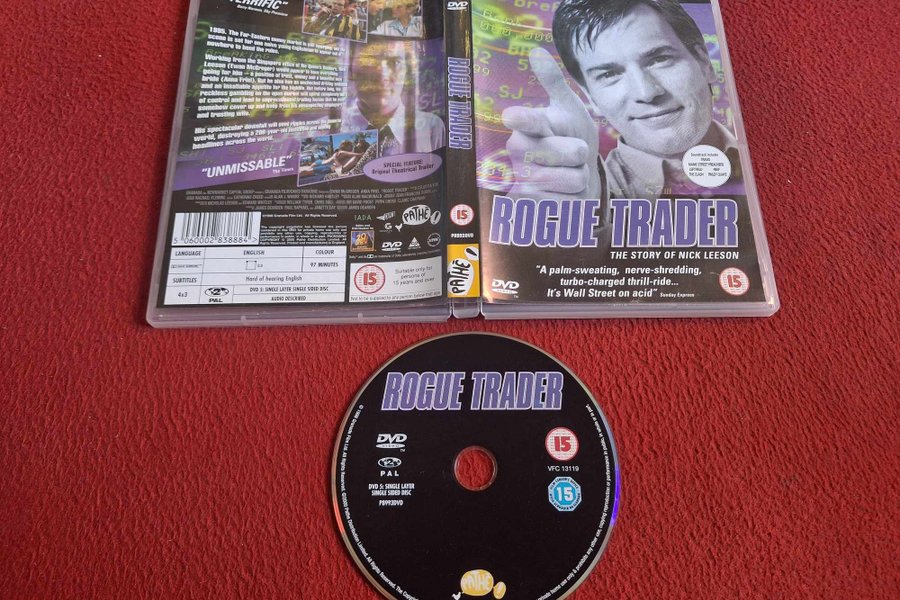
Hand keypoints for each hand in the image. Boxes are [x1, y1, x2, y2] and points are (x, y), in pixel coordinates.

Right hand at [502, 47, 600, 198]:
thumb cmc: (568, 138)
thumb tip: (535, 52)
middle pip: (572, 151)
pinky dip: (575, 200)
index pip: (526, 121)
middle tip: (571, 153)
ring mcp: (523, 181)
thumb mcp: (567, 109)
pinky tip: (561, 195)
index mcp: (525, 127)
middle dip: (582, 153)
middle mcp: (517, 153)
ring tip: (566, 174)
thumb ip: (552, 82)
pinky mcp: (531, 208)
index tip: (514, 116)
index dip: (523, 119)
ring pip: (575, 179)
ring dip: (580, 178)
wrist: (571, 178)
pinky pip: (570, 203)